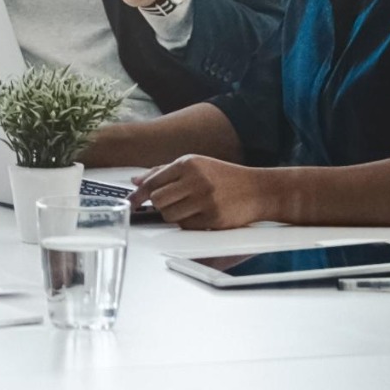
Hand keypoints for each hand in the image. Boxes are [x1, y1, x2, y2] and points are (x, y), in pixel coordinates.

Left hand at [136, 155, 278, 230]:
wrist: (259, 189)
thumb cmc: (226, 177)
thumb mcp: (197, 166)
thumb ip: (164, 172)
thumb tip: (136, 181)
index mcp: (189, 163)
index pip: (153, 181)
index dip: (138, 195)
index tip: (130, 203)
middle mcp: (196, 178)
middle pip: (158, 199)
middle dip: (160, 205)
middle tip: (171, 203)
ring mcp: (205, 198)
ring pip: (169, 214)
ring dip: (173, 215)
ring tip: (188, 208)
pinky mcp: (213, 217)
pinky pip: (186, 226)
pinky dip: (188, 223)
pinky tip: (201, 214)